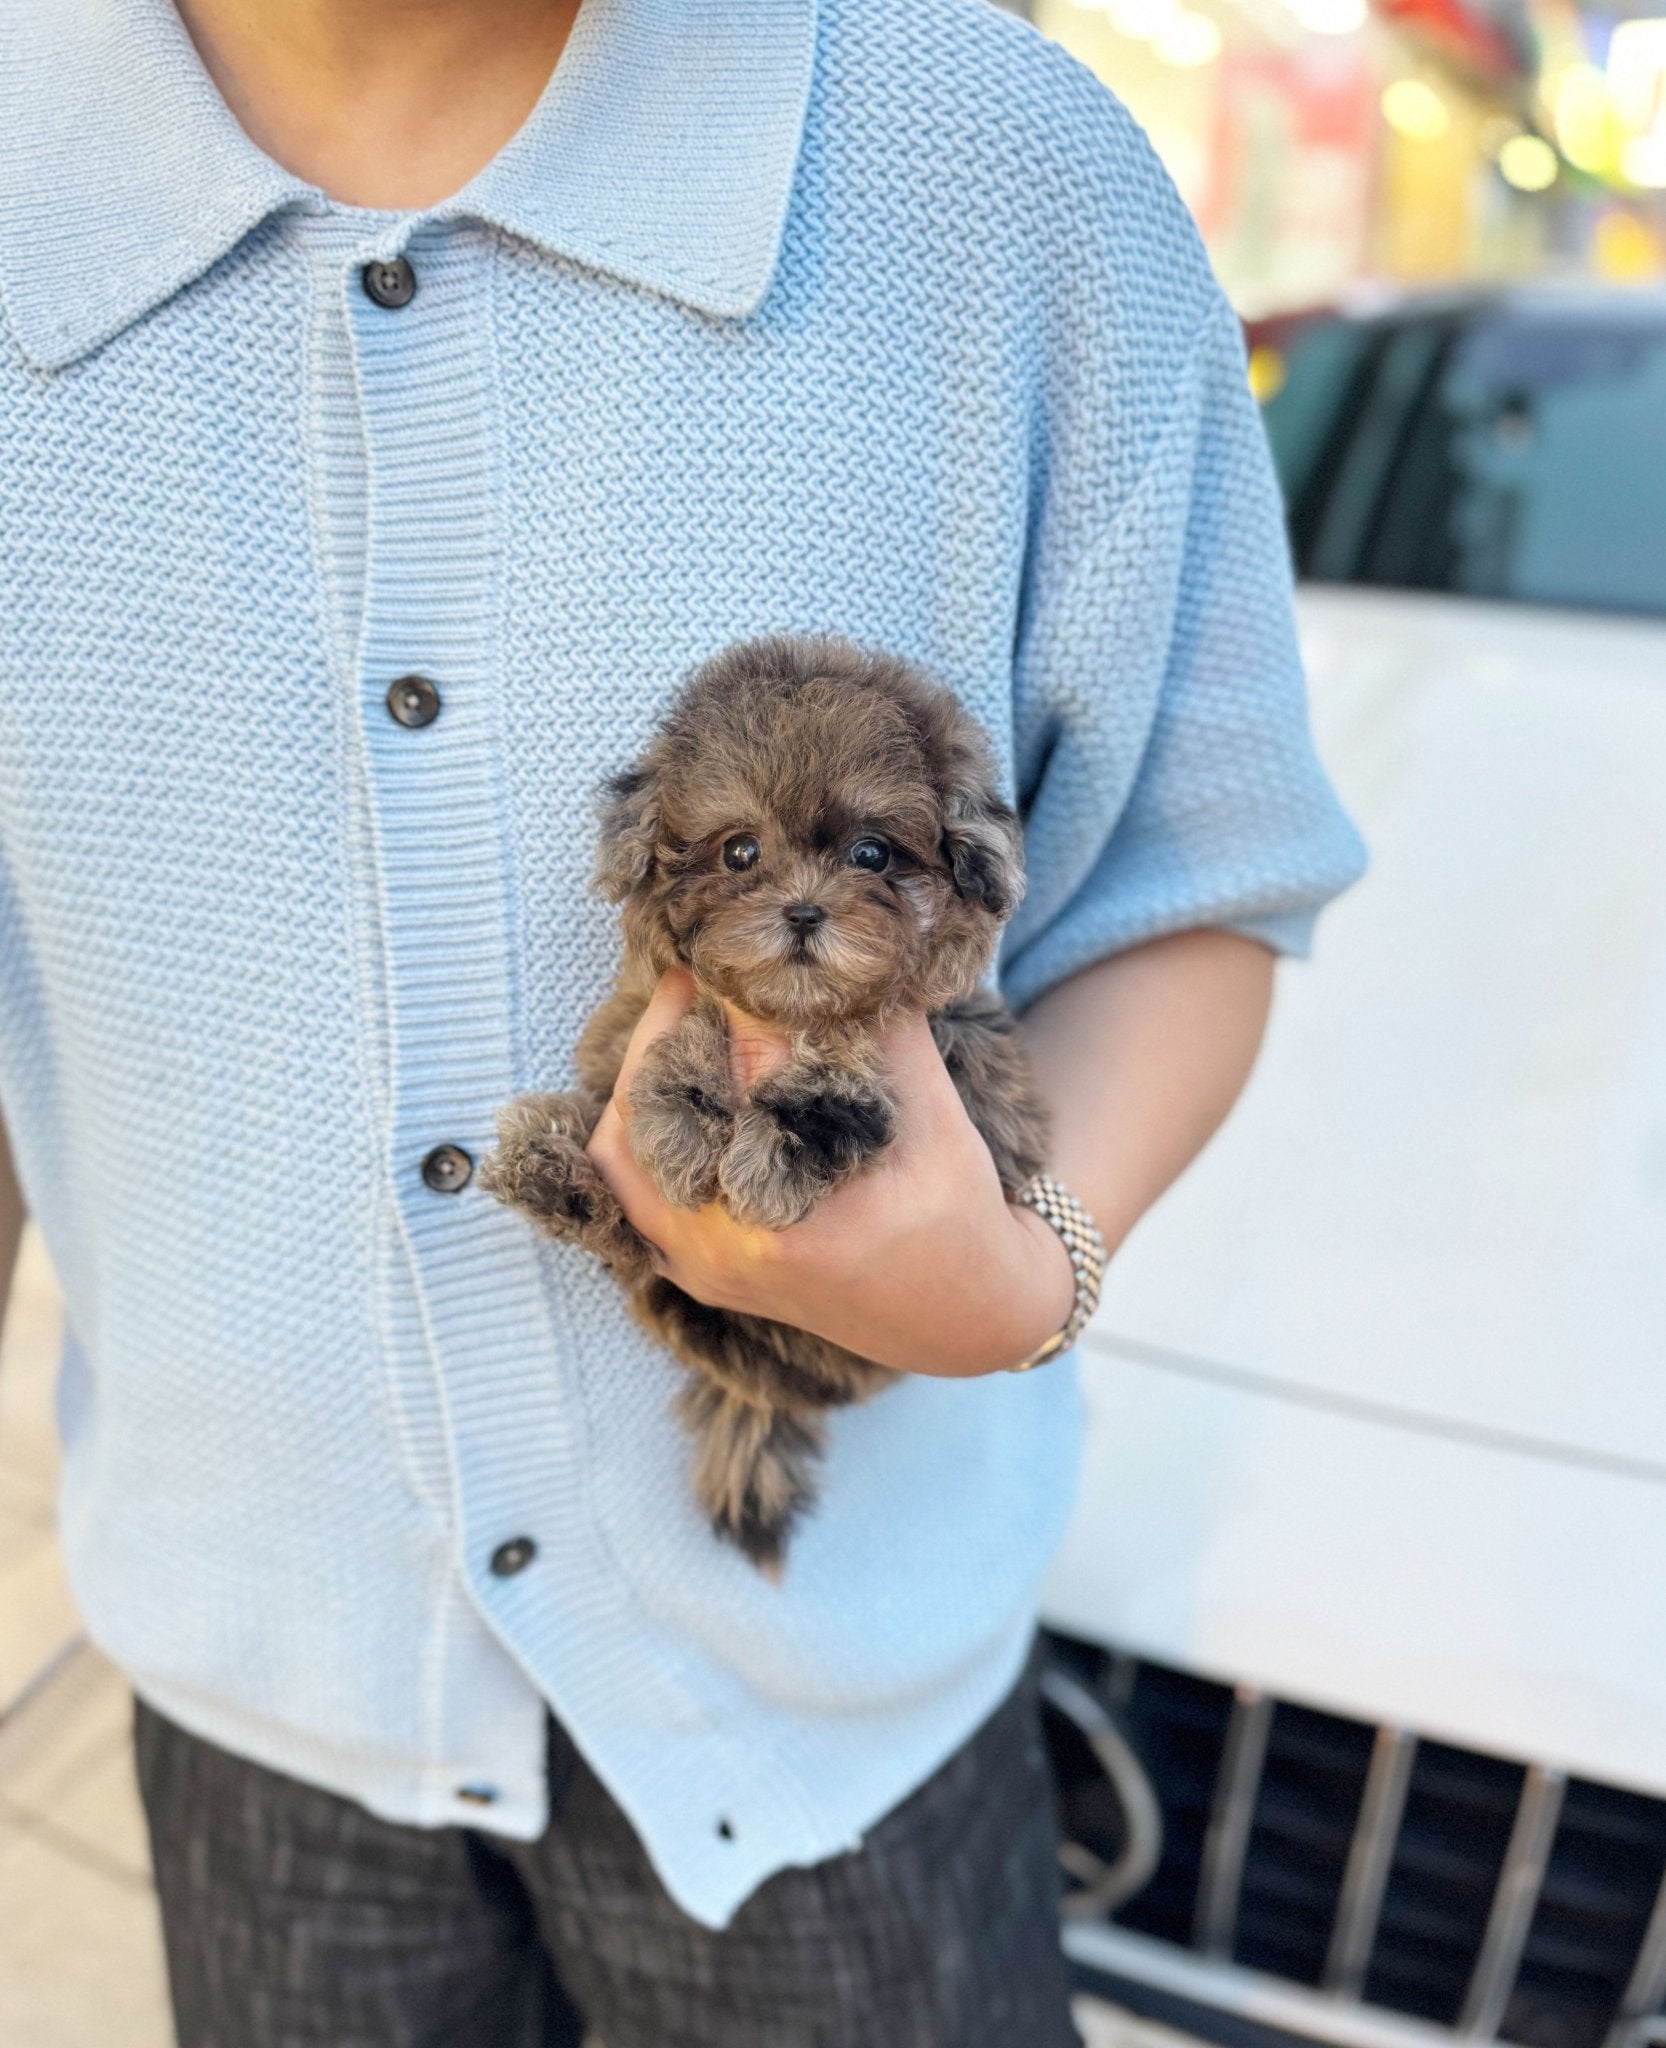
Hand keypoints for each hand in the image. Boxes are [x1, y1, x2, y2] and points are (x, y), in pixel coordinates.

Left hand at [585, 970, 1077, 1376]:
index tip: (730, 947)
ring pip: (619, 1154)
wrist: (959, 1316)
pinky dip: (638, 1134)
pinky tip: (677, 1089)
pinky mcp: (698, 1272)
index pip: (739, 1072)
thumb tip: (838, 953)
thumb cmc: (957, 1213)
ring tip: (682, 1029)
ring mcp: (705, 1268)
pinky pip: (630, 1193)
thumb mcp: (936, 1114)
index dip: (731, 997)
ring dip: (640, 1081)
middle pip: (649, 1111)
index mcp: (796, 1214)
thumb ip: (884, 1030)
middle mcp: (733, 1248)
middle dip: (666, 1031)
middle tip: (695, 978)